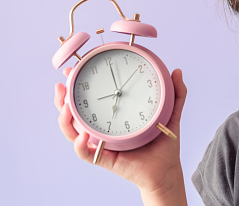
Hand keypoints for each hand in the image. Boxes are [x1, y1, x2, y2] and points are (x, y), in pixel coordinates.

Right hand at [55, 67, 187, 204]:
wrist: (166, 169)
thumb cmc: (164, 142)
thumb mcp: (171, 113)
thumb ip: (176, 93)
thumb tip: (176, 71)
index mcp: (113, 114)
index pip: (90, 97)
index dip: (78, 84)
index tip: (73, 68)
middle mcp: (102, 127)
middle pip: (74, 112)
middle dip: (62, 98)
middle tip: (63, 84)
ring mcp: (100, 142)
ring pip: (73, 131)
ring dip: (64, 119)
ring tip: (65, 107)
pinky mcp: (104, 158)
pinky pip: (86, 153)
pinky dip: (80, 145)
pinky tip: (82, 136)